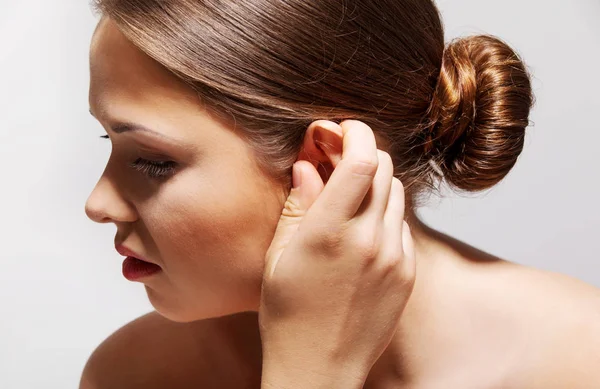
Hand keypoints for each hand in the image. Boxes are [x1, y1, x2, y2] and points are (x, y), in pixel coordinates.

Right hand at [259, 120, 415, 387]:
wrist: (320, 368)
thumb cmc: (287, 315)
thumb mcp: (279, 256)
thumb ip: (299, 204)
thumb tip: (310, 163)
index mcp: (329, 232)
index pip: (362, 160)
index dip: (356, 134)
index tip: (342, 129)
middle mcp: (369, 240)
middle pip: (384, 169)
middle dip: (364, 153)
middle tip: (340, 159)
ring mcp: (394, 257)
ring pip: (396, 194)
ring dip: (375, 183)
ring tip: (348, 198)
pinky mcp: (407, 273)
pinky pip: (402, 225)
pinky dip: (385, 214)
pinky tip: (362, 231)